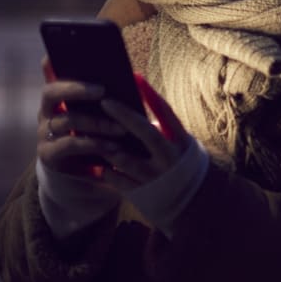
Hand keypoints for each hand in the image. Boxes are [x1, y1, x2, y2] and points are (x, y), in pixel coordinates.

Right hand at [36, 57, 130, 181]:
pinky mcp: (48, 153)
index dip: (51, 61)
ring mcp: (44, 131)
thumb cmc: (97, 130)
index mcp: (58, 94)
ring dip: (98, 123)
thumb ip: (108, 95)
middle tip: (102, 90)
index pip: (49, 71)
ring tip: (121, 128)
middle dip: (76, 89)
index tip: (61, 52)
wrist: (84, 167)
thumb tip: (135, 76)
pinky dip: (94, 143)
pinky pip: (71, 144)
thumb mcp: (102, 112)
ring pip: (68, 120)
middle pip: (51, 92)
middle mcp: (45, 110)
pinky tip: (113, 146)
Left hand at [93, 74, 190, 192]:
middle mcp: (168, 157)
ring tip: (90, 131)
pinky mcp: (140, 192)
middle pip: (145, 132)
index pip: (167, 113)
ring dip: (106, 145)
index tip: (135, 78)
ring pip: (124, 157)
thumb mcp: (181, 144)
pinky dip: (104, 169)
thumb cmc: (181, 165)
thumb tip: (137, 111)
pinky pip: (116, 179)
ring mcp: (154, 176)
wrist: (191, 203)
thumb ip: (163, 130)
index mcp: (180, 142)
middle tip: (105, 101)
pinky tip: (95, 161)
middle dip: (123, 115)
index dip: (151, 95)